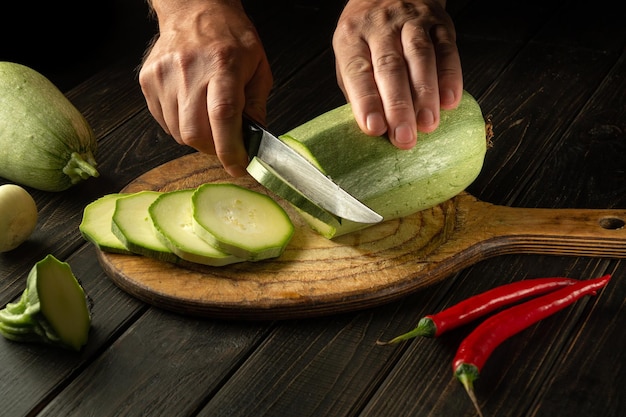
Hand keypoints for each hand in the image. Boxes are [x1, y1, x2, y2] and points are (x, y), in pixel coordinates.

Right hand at [139, 0, 272, 176]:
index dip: (230, 149)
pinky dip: (180, 126)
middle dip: (213, 150)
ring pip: (178, 133)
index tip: (239, 166)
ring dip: (197, 139)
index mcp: (223, 64)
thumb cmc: (230, 37)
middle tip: (226, 147)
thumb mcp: (258, 67)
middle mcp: (189, 70)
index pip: (223, 116)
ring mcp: (164, 75)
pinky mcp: (147, 80)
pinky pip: (164, 122)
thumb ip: (257, 106)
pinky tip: (191, 109)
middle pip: (194, 132)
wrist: (194, 8)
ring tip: (208, 120)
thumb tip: (253, 142)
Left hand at [333, 0, 461, 148]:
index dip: (366, 102)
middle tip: (405, 137)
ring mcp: (410, 22)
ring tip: (428, 124)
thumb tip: (375, 129)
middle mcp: (380, 27)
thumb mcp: (349, 58)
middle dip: (399, 106)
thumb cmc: (365, 39)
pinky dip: (450, 76)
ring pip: (420, 57)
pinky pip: (447, 49)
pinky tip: (450, 101)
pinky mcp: (438, 22)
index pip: (357, 71)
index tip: (375, 129)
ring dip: (426, 94)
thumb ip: (358, 90)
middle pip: (390, 67)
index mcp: (351, 38)